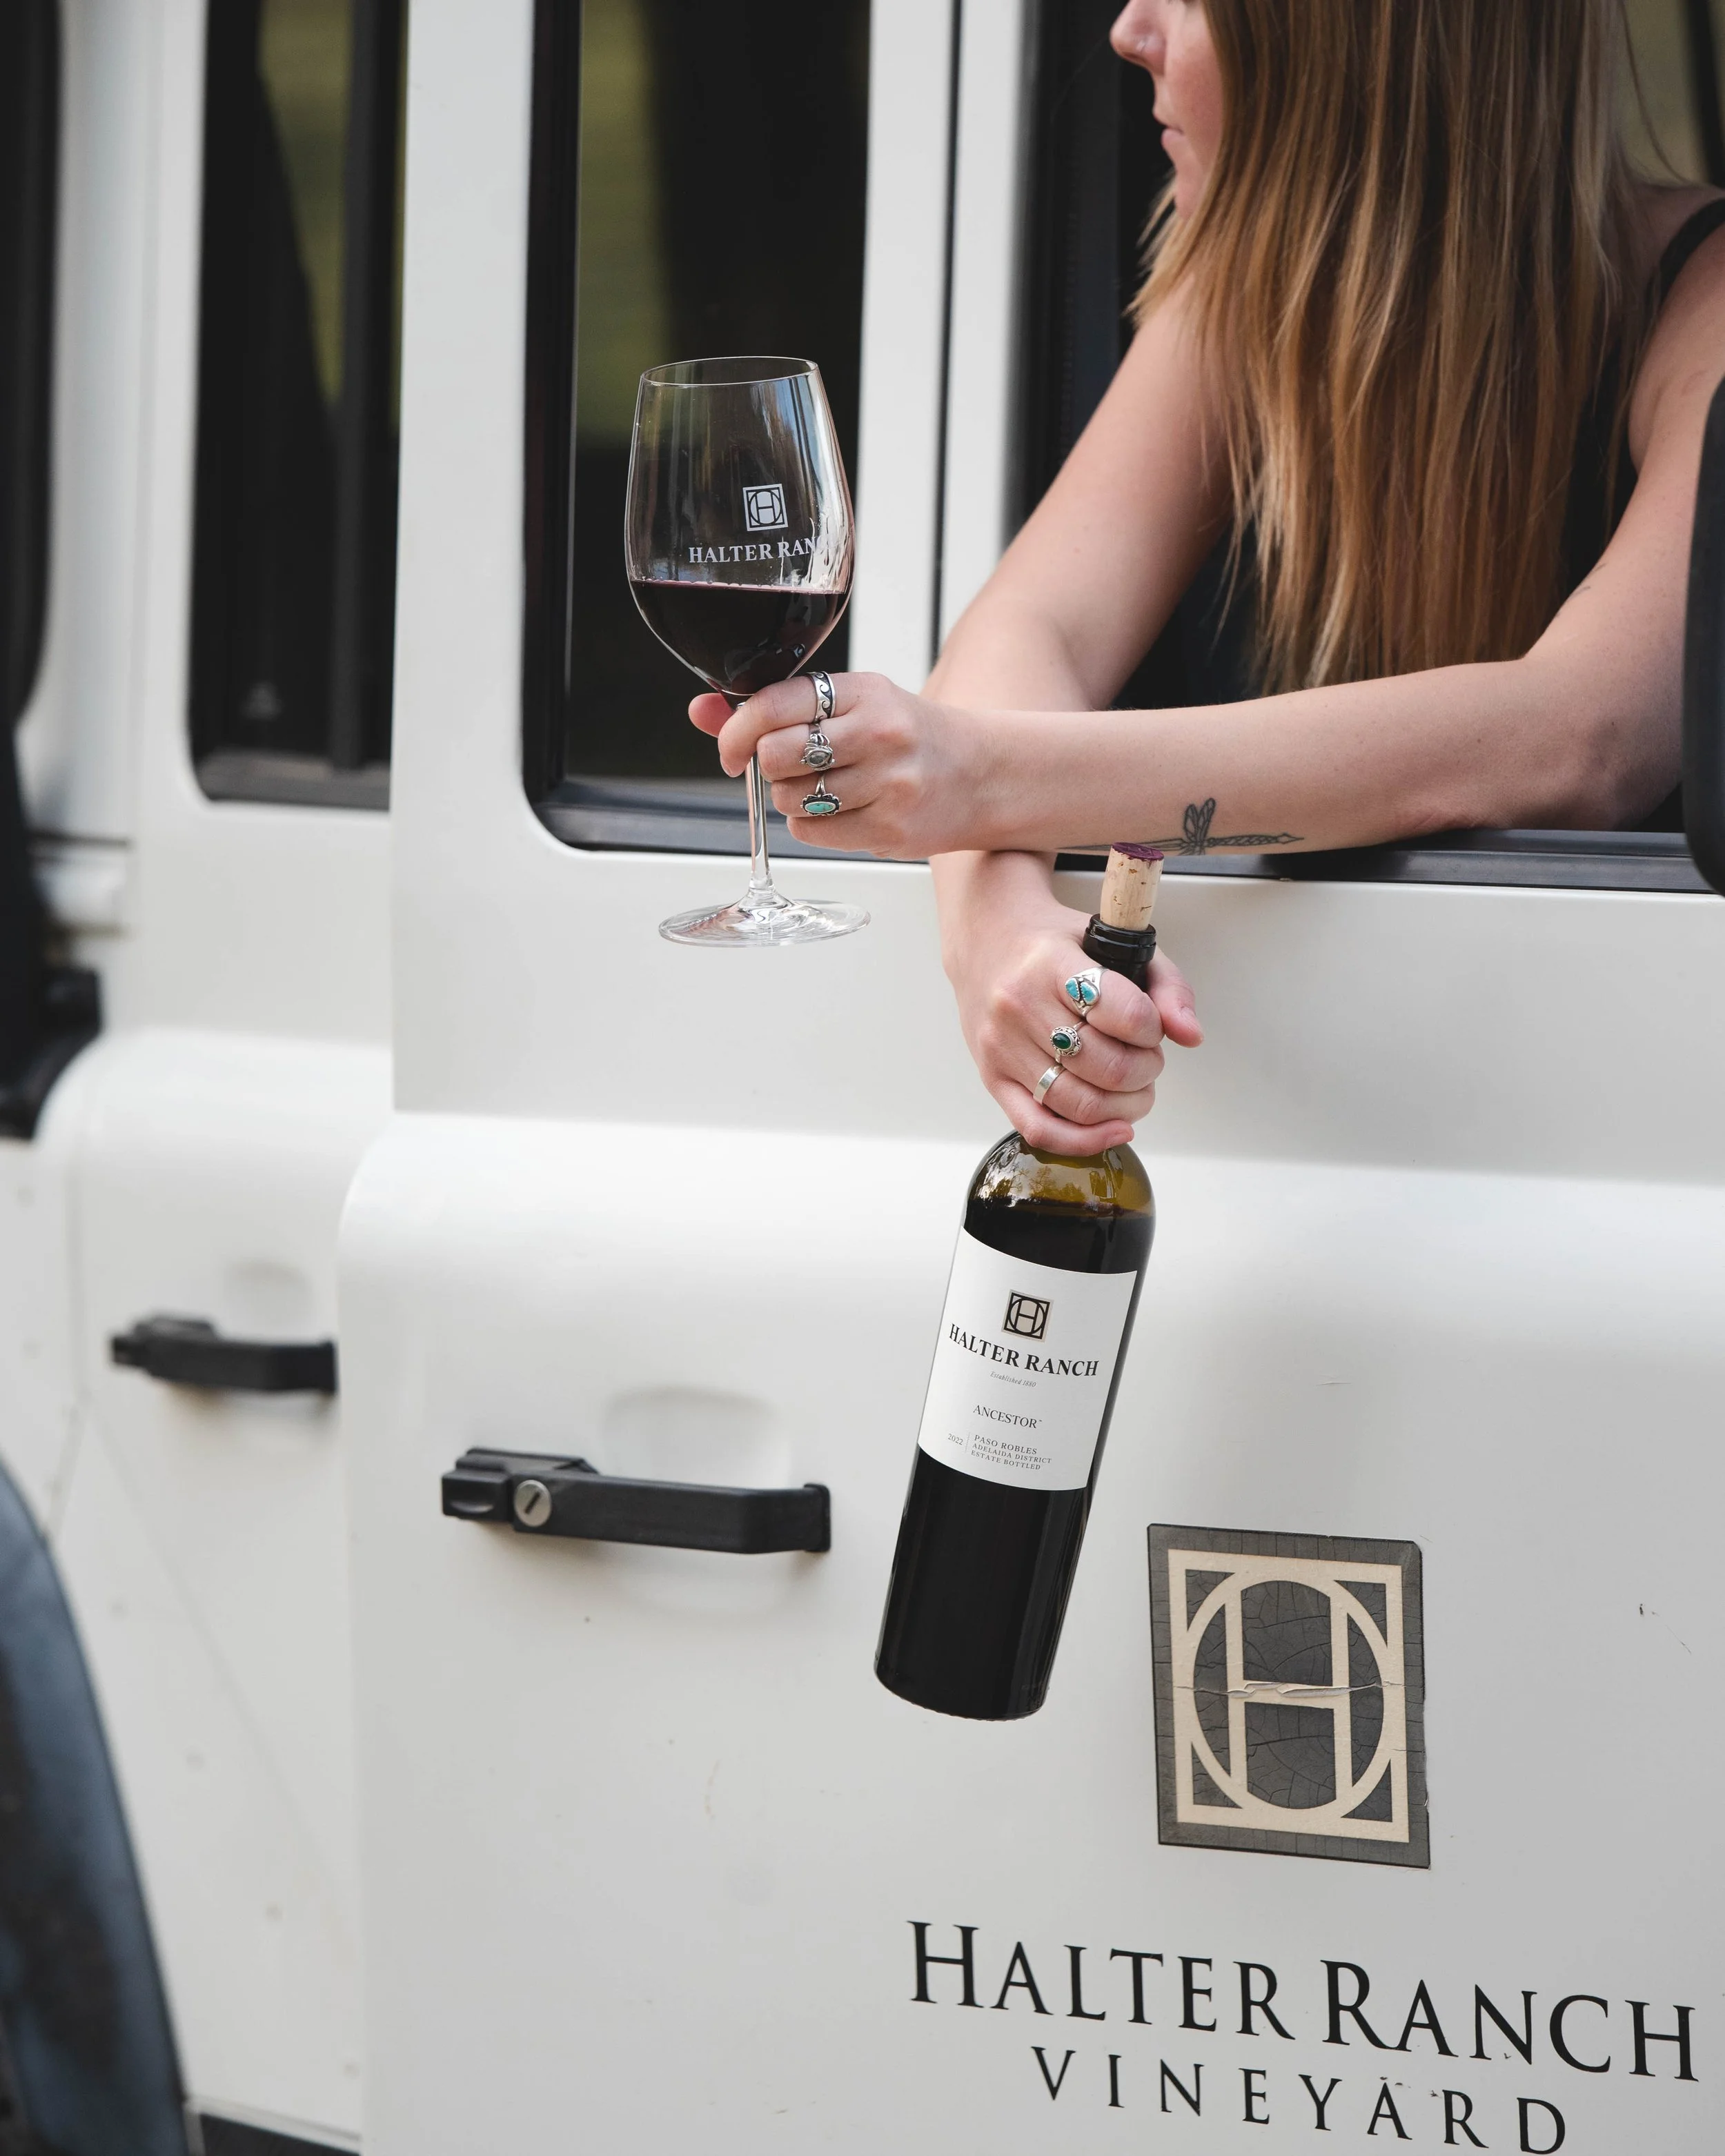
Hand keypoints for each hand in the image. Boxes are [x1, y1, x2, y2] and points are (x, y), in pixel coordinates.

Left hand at [688, 671, 979, 857]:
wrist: (984, 774)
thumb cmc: (910, 738)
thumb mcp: (851, 705)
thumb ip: (773, 708)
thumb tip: (700, 710)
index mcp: (863, 692)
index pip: (773, 705)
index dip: (735, 732)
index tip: (731, 750)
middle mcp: (878, 732)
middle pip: (775, 756)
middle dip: (769, 767)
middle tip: (790, 768)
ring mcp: (887, 783)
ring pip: (790, 798)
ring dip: (792, 798)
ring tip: (828, 788)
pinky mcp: (889, 828)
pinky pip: (812, 832)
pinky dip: (813, 825)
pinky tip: (845, 810)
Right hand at [944, 872, 1200, 1155]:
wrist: (985, 940)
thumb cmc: (1054, 943)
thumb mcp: (1115, 943)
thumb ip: (1165, 984)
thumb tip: (1190, 1035)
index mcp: (1051, 963)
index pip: (1124, 1013)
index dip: (1153, 1029)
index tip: (1150, 1025)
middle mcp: (1019, 1006)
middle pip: (1107, 1067)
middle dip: (1145, 1070)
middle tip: (1146, 1057)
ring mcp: (1002, 1048)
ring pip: (1081, 1105)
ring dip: (1126, 1106)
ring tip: (1133, 1086)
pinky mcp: (992, 1079)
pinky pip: (1040, 1130)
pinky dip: (1085, 1140)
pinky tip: (1115, 1129)